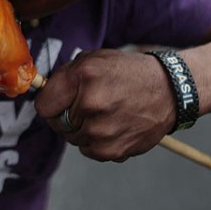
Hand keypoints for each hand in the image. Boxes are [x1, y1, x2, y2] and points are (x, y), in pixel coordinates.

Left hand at [34, 49, 175, 161]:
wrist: (169, 90)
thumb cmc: (127, 72)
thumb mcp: (94, 59)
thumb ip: (64, 76)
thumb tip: (41, 93)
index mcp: (83, 76)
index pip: (43, 105)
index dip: (50, 102)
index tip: (59, 100)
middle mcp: (91, 104)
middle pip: (56, 123)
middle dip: (66, 114)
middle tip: (89, 104)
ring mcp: (101, 130)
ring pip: (72, 137)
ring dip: (82, 128)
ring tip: (106, 113)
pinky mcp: (112, 150)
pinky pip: (88, 150)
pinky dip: (97, 141)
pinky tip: (114, 125)